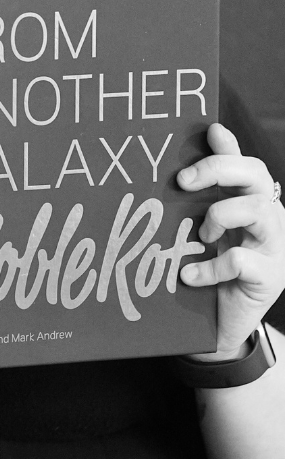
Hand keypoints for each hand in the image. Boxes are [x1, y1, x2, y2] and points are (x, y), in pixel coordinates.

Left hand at [177, 123, 284, 358]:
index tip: (206, 136)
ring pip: (258, 210)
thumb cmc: (214, 266)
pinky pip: (241, 260)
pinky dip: (210, 267)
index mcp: (254, 202)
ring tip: (200, 236)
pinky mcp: (270, 277)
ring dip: (220, 216)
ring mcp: (275, 248)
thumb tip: (207, 139)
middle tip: (183, 182)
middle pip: (258, 176)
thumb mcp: (207, 226)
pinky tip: (190, 276)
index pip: (248, 165)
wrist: (223, 322)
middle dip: (219, 170)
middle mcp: (271, 219)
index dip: (227, 150)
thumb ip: (206, 191)